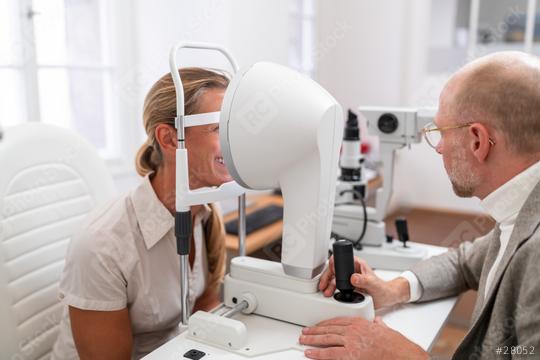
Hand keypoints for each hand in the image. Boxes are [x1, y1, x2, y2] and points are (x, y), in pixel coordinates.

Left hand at [299, 316, 427, 359]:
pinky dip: (318, 353)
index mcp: (360, 323)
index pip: (337, 320)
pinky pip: (330, 354)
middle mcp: (353, 330)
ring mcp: (351, 342)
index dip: (325, 323)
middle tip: (306, 331)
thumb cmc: (396, 344)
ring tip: (303, 340)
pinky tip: (309, 353)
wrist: (401, 354)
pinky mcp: (350, 355)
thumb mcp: (385, 329)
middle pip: (329, 328)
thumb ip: (378, 324)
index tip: (319, 325)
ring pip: (326, 339)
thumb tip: (377, 322)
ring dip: (312, 339)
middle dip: (315, 330)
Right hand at [319, 256, 409, 308]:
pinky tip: (330, 294)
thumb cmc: (382, 289)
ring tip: (326, 292)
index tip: (330, 271)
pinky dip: (332, 290)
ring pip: (334, 279)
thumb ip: (364, 280)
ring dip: (328, 285)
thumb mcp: (373, 284)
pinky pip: (337, 287)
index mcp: (357, 264)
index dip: (334, 264)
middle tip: (324, 284)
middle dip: (327, 277)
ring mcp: (349, 278)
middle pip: (334, 270)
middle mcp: (352, 270)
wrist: (386, 298)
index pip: (342, 259)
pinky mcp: (348, 287)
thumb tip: (353, 278)